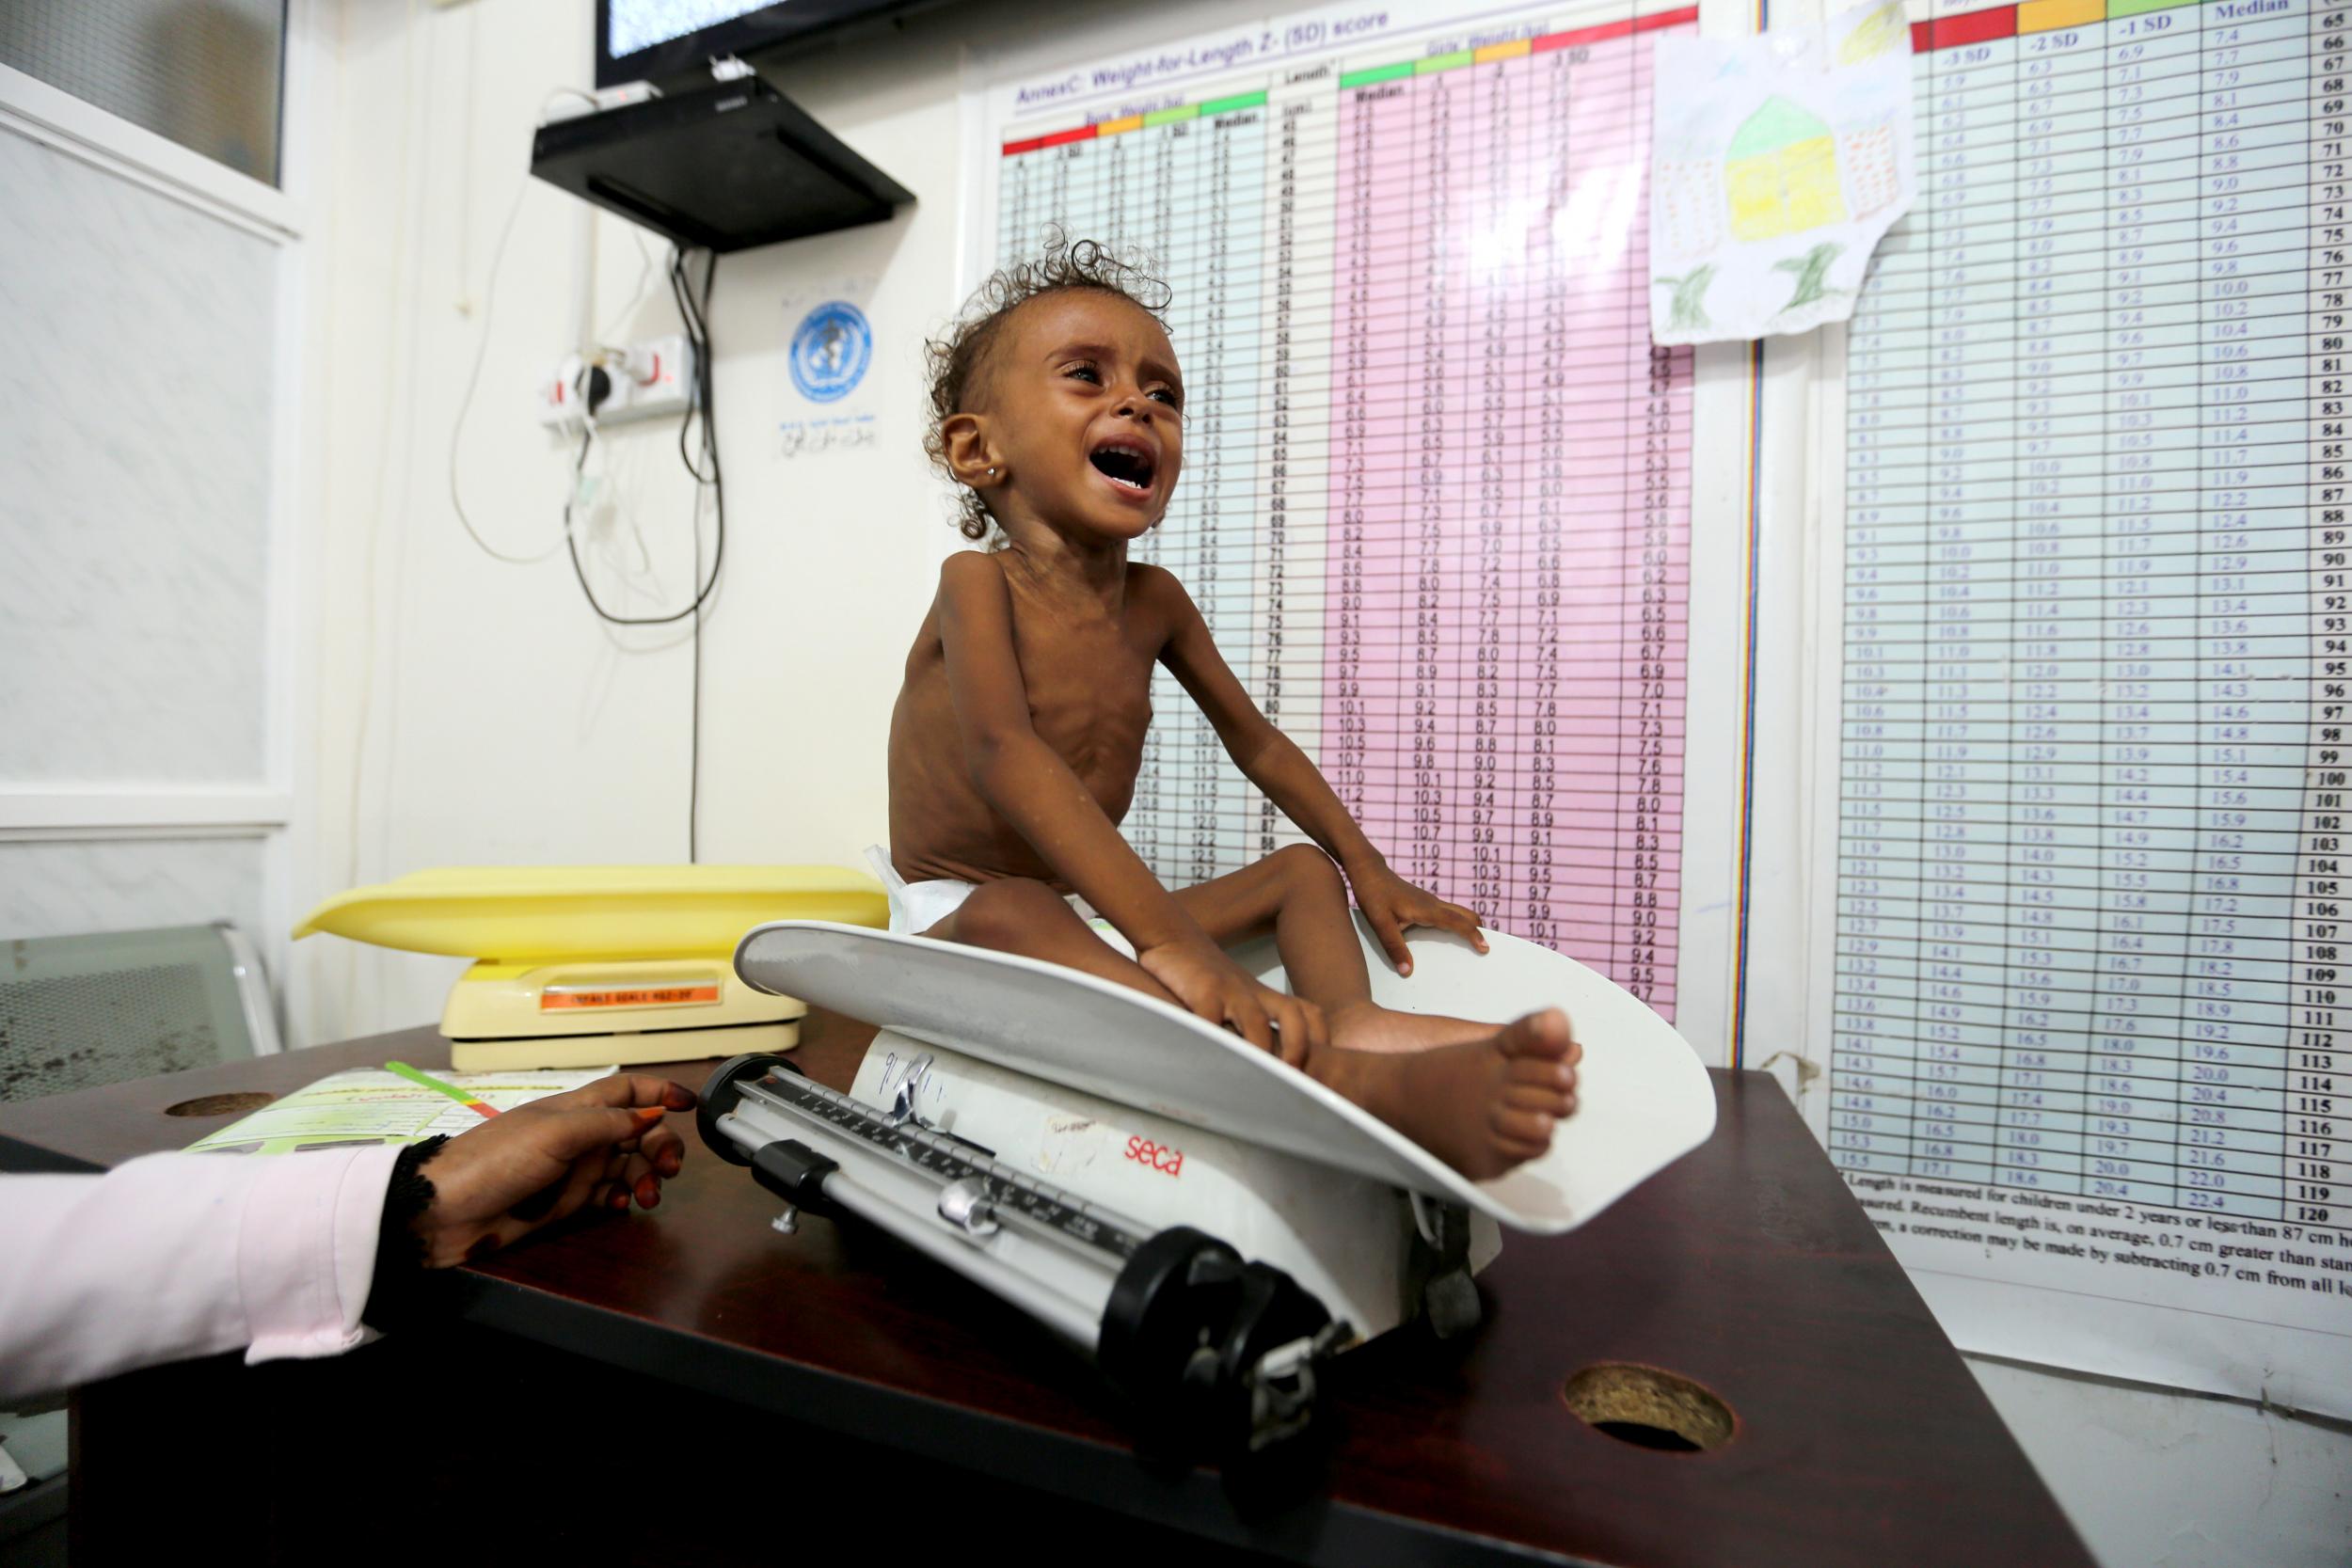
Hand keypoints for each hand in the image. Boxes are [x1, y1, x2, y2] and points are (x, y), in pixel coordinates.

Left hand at [409, 1075, 698, 1267]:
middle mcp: (579, 1135)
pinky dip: (622, 1200)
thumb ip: (608, 1123)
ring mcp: (573, 1169)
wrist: (446, 1211)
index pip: (628, 1089)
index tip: (690, 1105)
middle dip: (661, 1145)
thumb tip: (653, 1114)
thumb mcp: (555, 1133)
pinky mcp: (565, 1202)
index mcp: (576, 1108)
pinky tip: (621, 1207)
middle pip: (638, 1131)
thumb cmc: (496, 1160)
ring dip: (646, 1178)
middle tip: (668, 1169)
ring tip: (646, 1197)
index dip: (659, 1091)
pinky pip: (607, 1197)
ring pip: (628, 1166)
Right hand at [1136, 938, 1327, 1066]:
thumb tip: (1262, 1064)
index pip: (1309, 1013)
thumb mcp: (1234, 998)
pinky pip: (1212, 1017)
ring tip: (1256, 1080)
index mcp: (1266, 997)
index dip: (1320, 1039)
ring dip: (1261, 1050)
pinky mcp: (1202, 989)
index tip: (1319, 1068)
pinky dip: (1214, 1040)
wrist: (1173, 938)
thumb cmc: (1204, 978)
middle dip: (1300, 1047)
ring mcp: (1230, 991)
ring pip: (1257, 1020)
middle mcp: (1254, 993)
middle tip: (1293, 1078)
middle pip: (1294, 1014)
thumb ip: (1249, 1026)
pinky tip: (1209, 1063)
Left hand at [1346, 861, 1487, 976]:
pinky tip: (1446, 939)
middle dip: (1478, 930)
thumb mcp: (1380, 923)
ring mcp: (1430, 902)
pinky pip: (1446, 914)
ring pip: (1457, 913)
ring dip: (1467, 927)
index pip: (1458, 921)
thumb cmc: (1373, 894)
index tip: (1486, 948)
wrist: (1368, 870)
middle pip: (1466, 915)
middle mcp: (1433, 904)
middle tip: (1484, 950)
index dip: (1473, 934)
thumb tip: (1408, 972)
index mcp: (1427, 909)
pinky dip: (1455, 925)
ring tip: (1470, 947)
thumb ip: (1394, 947)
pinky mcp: (1424, 903)